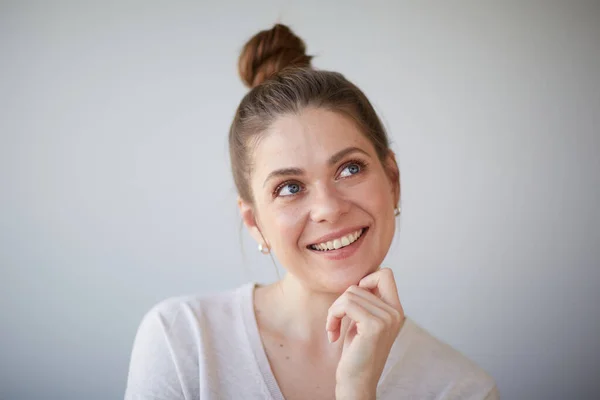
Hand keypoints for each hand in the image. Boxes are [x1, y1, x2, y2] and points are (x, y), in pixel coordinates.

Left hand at [326, 268, 404, 398]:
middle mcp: (395, 312)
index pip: (385, 273)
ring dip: (334, 311)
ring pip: (349, 293)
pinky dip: (333, 317)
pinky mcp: (374, 326)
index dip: (365, 280)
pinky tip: (333, 335)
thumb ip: (366, 301)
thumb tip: (359, 279)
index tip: (352, 303)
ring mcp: (387, 318)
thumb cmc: (356, 353)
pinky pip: (346, 304)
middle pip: (359, 284)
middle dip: (341, 302)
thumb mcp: (362, 321)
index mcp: (395, 309)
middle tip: (336, 322)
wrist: (356, 383)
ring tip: (335, 330)